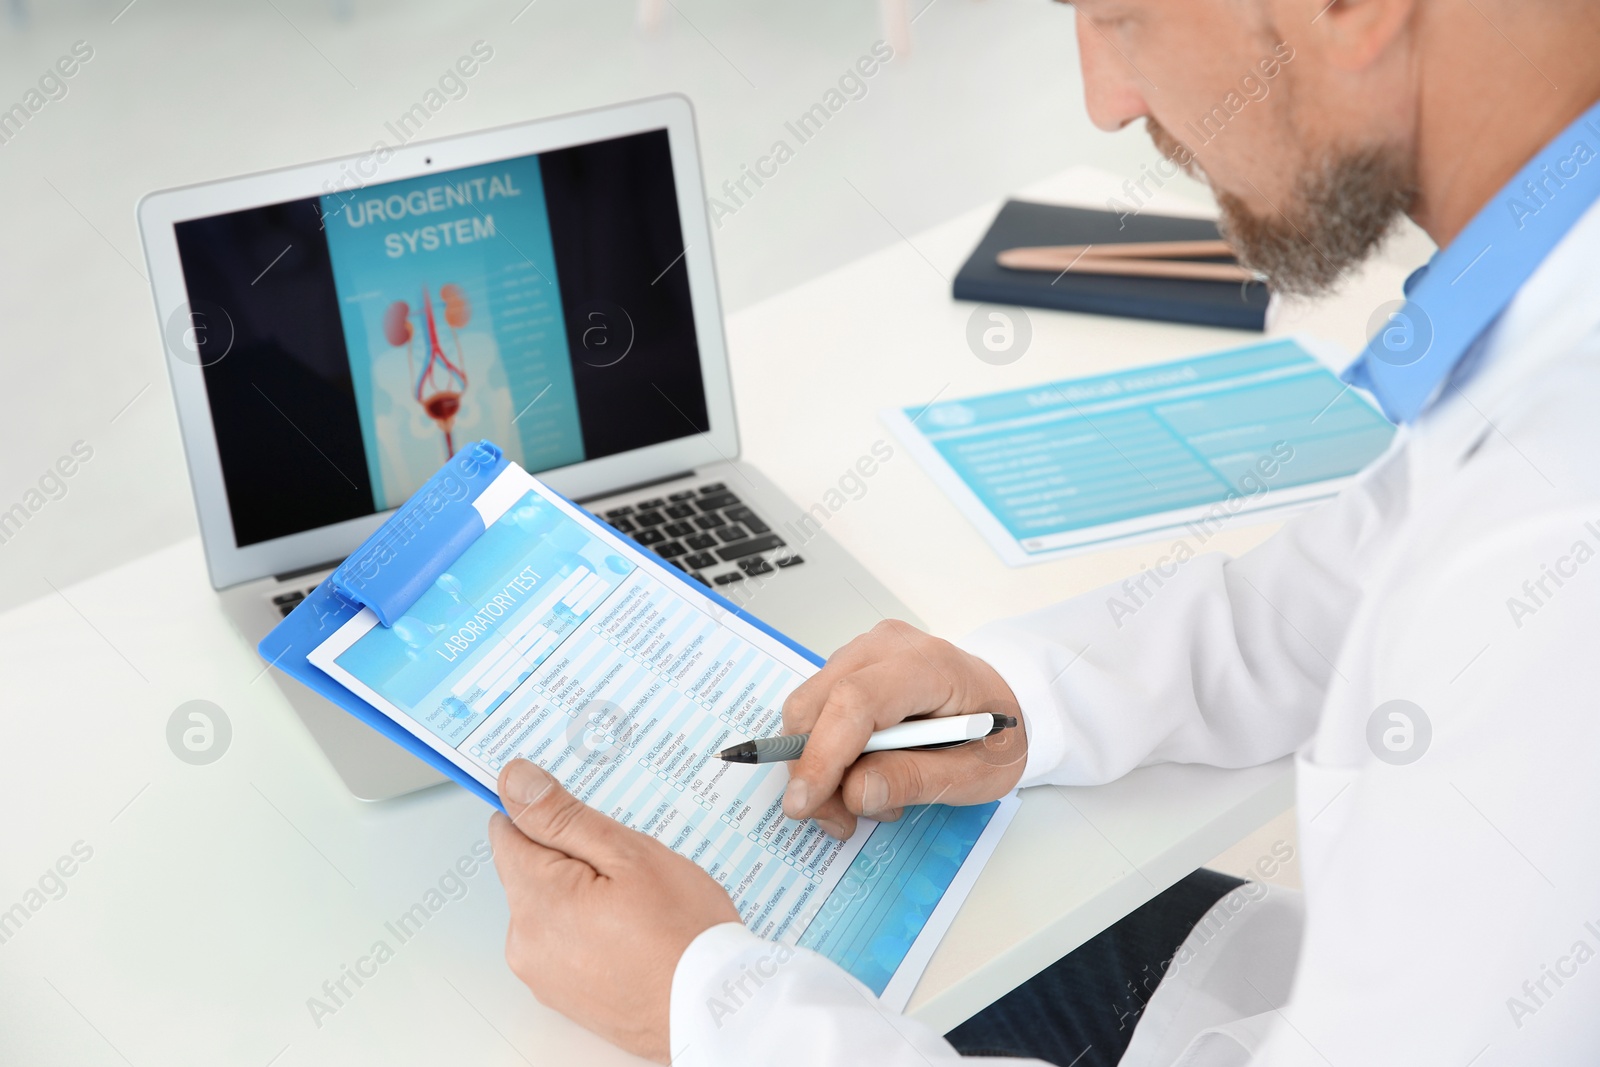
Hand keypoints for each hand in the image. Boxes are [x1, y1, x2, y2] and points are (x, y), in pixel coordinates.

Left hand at [489, 759, 740, 1062]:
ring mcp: (542, 972)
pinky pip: (563, 940)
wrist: (712, 1008)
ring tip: (637, 903)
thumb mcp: (628, 854)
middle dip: (571, 856)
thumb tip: (515, 781)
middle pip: (530, 868)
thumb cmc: (683, 934)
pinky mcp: (561, 993)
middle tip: (626, 865)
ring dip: (581, 893)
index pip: (508, 829)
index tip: (580, 812)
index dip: (545, 811)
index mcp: (537, 899)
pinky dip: (589, 928)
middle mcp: (525, 941)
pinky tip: (632, 931)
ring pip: (549, 903)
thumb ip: (563, 816)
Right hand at [781, 619, 1026, 838]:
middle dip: (811, 772)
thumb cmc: (995, 735)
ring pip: (807, 709)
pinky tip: (861, 772)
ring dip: (817, 766)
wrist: (1007, 701)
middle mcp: (886, 646)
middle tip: (838, 820)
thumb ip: (915, 780)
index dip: (822, 754)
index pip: (854, 701)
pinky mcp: (850, 665)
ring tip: (862, 798)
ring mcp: (863, 651)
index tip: (804, 804)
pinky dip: (822, 751)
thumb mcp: (975, 774)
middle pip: (816, 704)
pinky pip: (815, 709)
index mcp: (927, 666)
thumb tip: (855, 792)